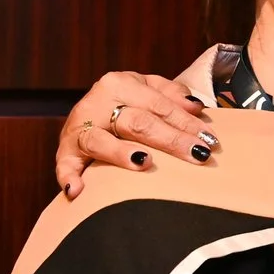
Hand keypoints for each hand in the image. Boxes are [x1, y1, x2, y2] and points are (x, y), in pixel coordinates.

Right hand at [55, 72, 218, 195]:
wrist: (84, 116)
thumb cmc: (123, 104)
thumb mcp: (146, 90)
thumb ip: (170, 94)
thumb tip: (196, 107)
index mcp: (120, 83)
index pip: (158, 104)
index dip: (185, 122)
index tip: (209, 140)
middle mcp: (97, 102)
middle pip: (137, 122)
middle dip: (170, 140)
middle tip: (198, 154)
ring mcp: (78, 128)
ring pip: (101, 140)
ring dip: (121, 153)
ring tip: (144, 162)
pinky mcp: (64, 151)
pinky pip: (64, 165)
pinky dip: (68, 177)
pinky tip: (78, 190)